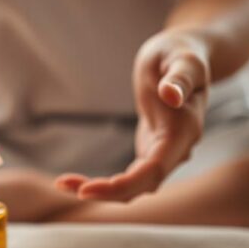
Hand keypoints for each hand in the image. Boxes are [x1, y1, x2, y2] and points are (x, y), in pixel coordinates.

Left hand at [56, 31, 210, 200]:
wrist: (185, 59)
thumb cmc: (180, 54)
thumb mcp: (181, 57)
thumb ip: (180, 77)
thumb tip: (171, 95)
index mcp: (186, 130)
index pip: (154, 170)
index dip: (123, 185)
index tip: (88, 190)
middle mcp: (179, 150)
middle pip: (142, 186)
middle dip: (105, 192)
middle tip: (63, 185)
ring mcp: (165, 155)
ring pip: (135, 188)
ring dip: (101, 191)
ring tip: (62, 184)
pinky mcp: (151, 154)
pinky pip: (130, 178)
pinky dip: (105, 184)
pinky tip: (76, 181)